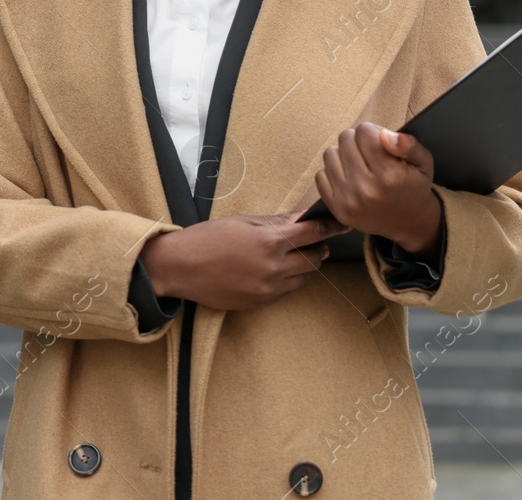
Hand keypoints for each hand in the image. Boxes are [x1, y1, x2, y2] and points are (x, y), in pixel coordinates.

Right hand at [138, 213, 349, 311]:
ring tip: (292, 256)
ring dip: (304, 266)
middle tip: (315, 241)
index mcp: (269, 241)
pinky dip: (286, 279)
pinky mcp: (260, 302)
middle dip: (318, 248)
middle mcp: (273, 267)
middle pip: (314, 259)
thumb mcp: (242, 222)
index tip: (341, 223)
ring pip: (303, 278)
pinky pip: (285, 290)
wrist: (180, 267)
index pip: (313, 233)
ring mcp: (268, 288)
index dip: (330, 226)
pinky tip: (273, 270)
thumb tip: (300, 219)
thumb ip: (275, 223)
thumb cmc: (208, 238)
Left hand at [315, 122, 441, 254]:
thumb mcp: (423, 163)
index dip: (373, 132)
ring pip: (330, 153)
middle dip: (357, 140)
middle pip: (345, 139)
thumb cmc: (414, 187)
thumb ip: (408, 145)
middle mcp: (366, 188)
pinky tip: (348, 177)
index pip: (364, 131)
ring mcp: (348, 200)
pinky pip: (320, 174)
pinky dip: (332, 171)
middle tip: (369, 152)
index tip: (380, 142)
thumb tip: (384, 134)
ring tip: (358, 163)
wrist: (407, 223)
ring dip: (343, 154)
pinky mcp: (336, 208)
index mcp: (390, 175)